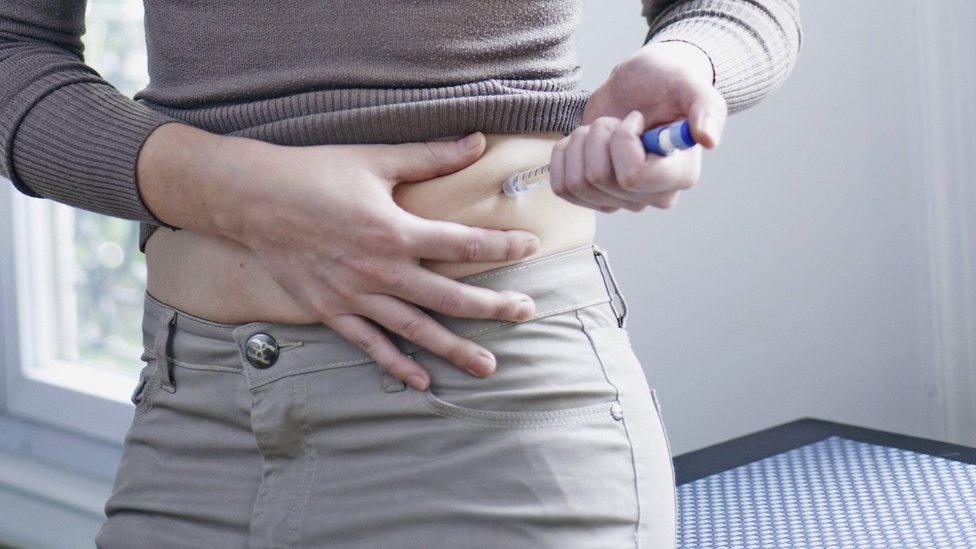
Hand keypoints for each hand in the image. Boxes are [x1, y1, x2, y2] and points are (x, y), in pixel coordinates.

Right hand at [222, 133, 540, 390]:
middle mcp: (380, 270)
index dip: (502, 247)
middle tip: (526, 313)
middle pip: (448, 297)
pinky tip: (422, 381)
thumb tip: (479, 140)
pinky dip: (396, 365)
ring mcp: (354, 296)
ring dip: (453, 349)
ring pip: (415, 330)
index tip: (530, 246)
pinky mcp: (331, 311)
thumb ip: (431, 156)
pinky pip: (369, 344)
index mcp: (395, 230)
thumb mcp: (375, 159)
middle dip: (492, 307)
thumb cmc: (313, 174)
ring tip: (488, 366)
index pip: (463, 244)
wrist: (251, 199)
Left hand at [550, 40, 727, 211]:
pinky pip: (560, 186)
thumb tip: (708, 139)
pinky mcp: (593, 196)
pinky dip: (564, 155)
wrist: (641, 85)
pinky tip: (585, 141)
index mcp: (680, 175)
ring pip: (576, 183)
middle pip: (597, 178)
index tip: (635, 118)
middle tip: (620, 119)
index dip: (622, 140)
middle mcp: (652, 196)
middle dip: (600, 135)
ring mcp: (620, 201)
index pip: (631, 176)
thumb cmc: (668, 83)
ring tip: (605, 128)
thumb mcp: (690, 85)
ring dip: (582, 144)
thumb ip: (707, 109)